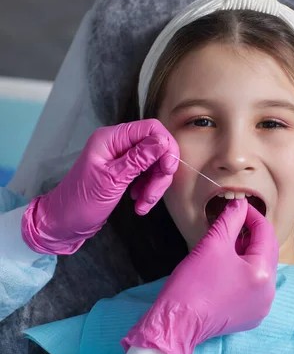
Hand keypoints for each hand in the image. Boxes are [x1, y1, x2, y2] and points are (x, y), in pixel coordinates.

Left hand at [22, 119, 178, 253]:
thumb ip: (138, 159)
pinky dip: (147, 190)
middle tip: (152, 195)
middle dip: (160, 173)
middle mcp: (117, 144)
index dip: (165, 146)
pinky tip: (139, 204)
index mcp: (111, 138)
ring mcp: (121, 159)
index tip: (168, 169)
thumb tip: (163, 142)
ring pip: (154, 164)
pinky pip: (146, 176)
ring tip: (143, 205)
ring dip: (154, 186)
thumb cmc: (80, 202)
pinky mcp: (124, 173)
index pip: (150, 128)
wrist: (64, 224)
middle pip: (155, 148)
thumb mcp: (112, 180)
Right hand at [122, 199, 278, 353]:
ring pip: (260, 269)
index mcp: (263, 274)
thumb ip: (230, 219)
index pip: (266, 233)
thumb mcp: (212, 244)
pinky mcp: (250, 316)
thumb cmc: (193, 283)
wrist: (177, 323)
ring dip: (248, 252)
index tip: (238, 206)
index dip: (252, 215)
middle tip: (233, 222)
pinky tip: (227, 266)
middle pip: (266, 251)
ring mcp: (261, 307)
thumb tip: (239, 204)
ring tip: (228, 243)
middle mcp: (269, 293)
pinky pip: (253, 286)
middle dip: (251, 234)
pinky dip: (244, 272)